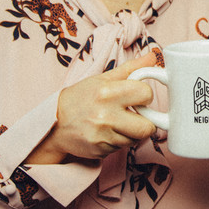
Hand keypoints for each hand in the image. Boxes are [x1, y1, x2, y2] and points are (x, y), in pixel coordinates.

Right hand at [28, 53, 157, 163]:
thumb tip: (153, 57)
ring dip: (132, 133)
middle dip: (146, 121)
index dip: (145, 95)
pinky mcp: (100, 150)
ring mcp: (102, 135)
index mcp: (107, 92)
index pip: (146, 94)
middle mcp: (105, 115)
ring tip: (118, 123)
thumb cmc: (80, 98)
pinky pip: (123, 148)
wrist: (54, 124)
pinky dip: (120, 141)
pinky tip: (108, 133)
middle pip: (148, 127)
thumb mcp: (102, 79)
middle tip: (135, 115)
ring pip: (136, 139)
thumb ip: (131, 69)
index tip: (138, 97)